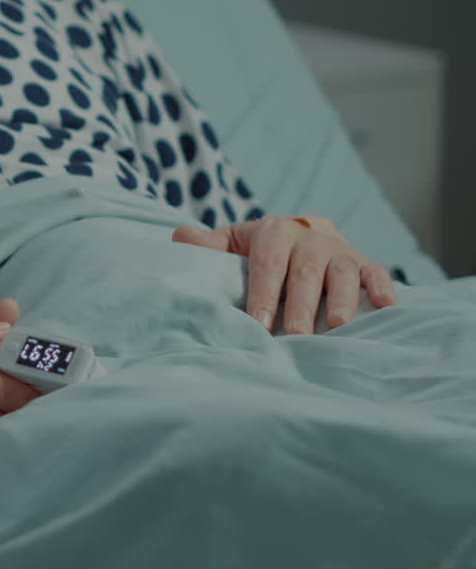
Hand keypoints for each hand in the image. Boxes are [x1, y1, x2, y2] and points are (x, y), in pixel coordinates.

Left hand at [173, 216, 396, 333]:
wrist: (297, 237)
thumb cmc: (256, 252)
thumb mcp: (230, 245)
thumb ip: (208, 246)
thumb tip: (181, 236)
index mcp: (275, 231)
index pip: (268, 264)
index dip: (263, 293)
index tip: (257, 325)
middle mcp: (310, 237)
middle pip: (307, 272)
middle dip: (301, 306)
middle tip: (295, 337)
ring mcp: (340, 250)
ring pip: (344, 273)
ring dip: (343, 299)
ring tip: (340, 326)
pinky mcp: (364, 263)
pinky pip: (377, 272)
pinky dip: (382, 288)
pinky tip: (387, 307)